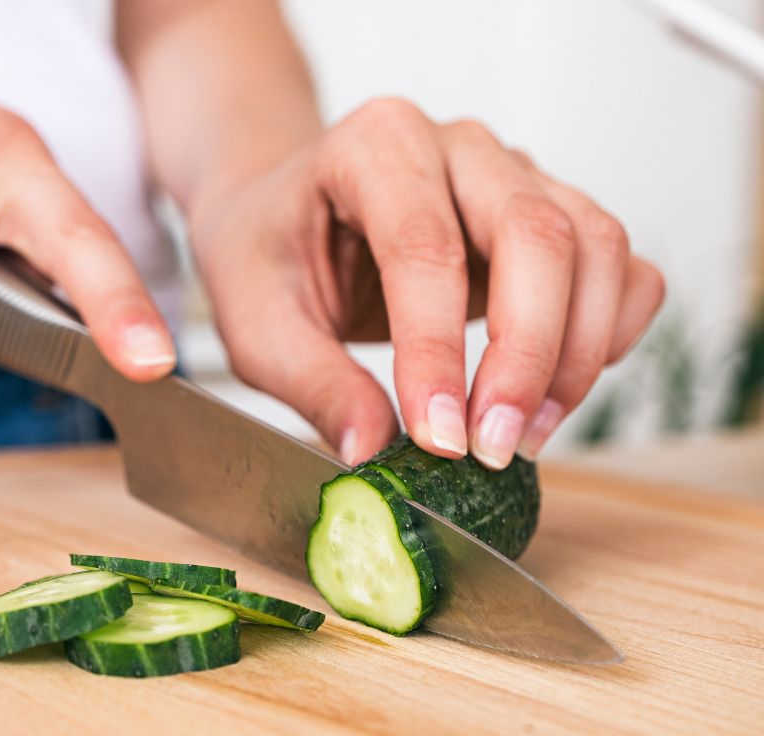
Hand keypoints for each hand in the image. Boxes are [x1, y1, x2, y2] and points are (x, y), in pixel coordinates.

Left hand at [188, 98, 663, 467]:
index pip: (425, 248)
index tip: (440, 438)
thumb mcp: (256, 322)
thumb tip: (374, 451)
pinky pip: (618, 265)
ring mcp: (514, 174)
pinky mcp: (550, 217)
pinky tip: (558, 389)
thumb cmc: (264, 251)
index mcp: (375, 146)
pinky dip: (611, 330)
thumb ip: (313, 383)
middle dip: (528, 355)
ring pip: (595, 247)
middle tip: (493, 448)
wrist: (279, 210)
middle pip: (537, 233)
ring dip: (577, 354)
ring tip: (522, 436)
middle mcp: (457, 146)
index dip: (438, 351)